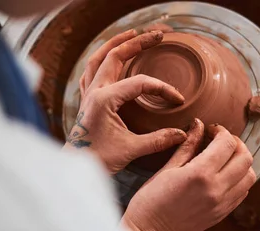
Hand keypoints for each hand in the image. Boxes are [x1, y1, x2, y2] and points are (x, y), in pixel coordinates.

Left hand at [64, 30, 186, 173]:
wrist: (76, 168)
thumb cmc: (100, 159)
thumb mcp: (132, 150)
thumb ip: (158, 140)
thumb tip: (182, 134)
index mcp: (105, 99)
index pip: (140, 83)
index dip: (162, 89)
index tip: (178, 100)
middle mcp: (94, 91)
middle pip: (115, 56)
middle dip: (137, 42)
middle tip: (156, 35)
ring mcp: (88, 94)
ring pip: (98, 58)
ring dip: (115, 43)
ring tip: (132, 34)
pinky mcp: (86, 101)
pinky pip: (91, 72)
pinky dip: (101, 59)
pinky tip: (108, 57)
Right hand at [123, 121, 255, 230]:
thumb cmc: (150, 200)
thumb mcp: (166, 169)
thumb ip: (187, 146)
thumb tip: (199, 124)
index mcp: (200, 174)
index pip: (227, 143)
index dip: (221, 131)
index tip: (211, 130)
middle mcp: (216, 189)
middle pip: (245, 157)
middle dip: (235, 143)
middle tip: (221, 141)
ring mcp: (222, 204)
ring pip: (250, 176)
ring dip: (241, 162)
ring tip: (225, 159)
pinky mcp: (222, 214)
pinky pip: (243, 192)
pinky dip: (239, 179)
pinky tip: (223, 176)